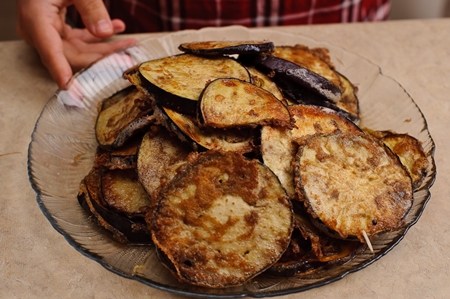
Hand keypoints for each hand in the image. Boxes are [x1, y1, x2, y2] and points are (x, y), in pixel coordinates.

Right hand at [16, 0, 136, 88]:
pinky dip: (97, 36)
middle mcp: (38, 31)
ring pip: (79, 49)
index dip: (64, 74)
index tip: (76, 93)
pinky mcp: (54, 29)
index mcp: (36, 20)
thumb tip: (105, 32)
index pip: (51, 54)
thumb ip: (90, 7)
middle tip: (127, 59)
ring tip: (130, 43)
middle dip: (102, 58)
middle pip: (72, 55)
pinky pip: (78, 39)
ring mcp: (45, 31)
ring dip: (105, 47)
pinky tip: (117, 29)